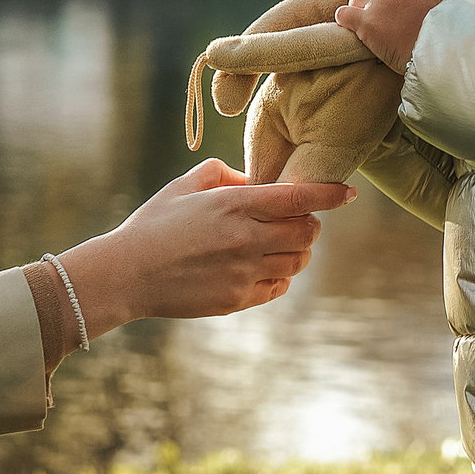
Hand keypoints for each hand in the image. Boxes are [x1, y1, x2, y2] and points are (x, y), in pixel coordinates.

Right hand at [55, 160, 353, 332]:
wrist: (126, 274)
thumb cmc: (154, 225)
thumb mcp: (185, 185)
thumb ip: (224, 174)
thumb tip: (253, 181)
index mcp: (235, 204)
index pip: (300, 197)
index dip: (330, 194)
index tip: (347, 193)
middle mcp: (247, 237)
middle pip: (307, 231)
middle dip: (308, 224)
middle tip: (295, 221)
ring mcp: (245, 271)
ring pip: (298, 261)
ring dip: (296, 251)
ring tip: (277, 245)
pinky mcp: (238, 299)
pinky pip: (279, 287)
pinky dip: (280, 276)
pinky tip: (262, 268)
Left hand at [335, 0, 438, 73]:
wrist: (430, 48)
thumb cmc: (428, 33)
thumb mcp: (423, 2)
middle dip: (367, 2)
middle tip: (379, 21)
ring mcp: (377, 2)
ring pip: (354, 1)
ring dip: (357, 13)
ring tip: (372, 29)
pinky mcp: (366, 21)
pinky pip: (343, 14)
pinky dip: (344, 20)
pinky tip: (352, 28)